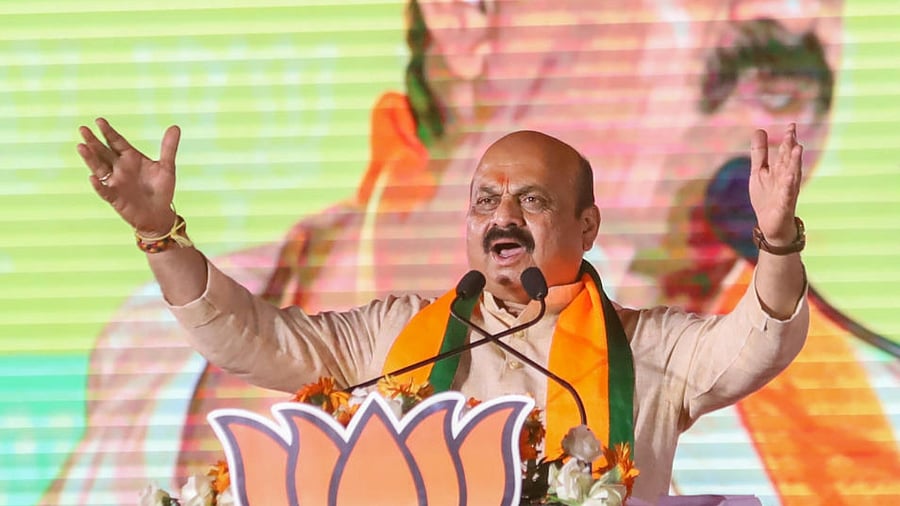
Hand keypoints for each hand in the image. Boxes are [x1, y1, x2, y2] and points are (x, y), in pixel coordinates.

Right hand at [77, 118, 180, 236]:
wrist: (159, 214)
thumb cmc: (162, 189)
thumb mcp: (167, 167)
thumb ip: (168, 148)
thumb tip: (175, 126)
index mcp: (131, 158)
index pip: (117, 142)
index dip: (108, 132)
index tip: (99, 120)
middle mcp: (120, 168)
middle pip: (104, 152)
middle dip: (94, 142)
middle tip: (83, 129)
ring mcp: (115, 182)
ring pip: (99, 168)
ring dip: (90, 158)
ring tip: (81, 146)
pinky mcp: (115, 198)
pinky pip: (105, 191)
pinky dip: (99, 185)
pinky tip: (93, 178)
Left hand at [749, 123, 802, 245]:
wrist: (771, 225)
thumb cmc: (767, 197)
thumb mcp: (759, 172)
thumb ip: (759, 153)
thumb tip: (760, 130)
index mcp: (780, 171)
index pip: (785, 153)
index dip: (788, 140)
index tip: (791, 125)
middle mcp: (786, 179)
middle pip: (789, 161)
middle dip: (791, 147)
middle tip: (793, 132)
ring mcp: (786, 192)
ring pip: (792, 175)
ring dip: (794, 163)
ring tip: (798, 148)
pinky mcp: (784, 206)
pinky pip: (787, 195)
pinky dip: (789, 186)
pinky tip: (790, 178)